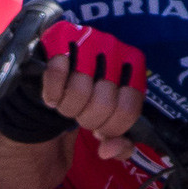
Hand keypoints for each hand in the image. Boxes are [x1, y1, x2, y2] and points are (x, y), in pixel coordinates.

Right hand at [37, 21, 145, 159]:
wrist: (59, 70)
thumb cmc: (89, 98)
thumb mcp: (108, 122)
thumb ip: (117, 143)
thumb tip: (107, 150)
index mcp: (135, 69)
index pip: (128, 110)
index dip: (111, 127)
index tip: (101, 127)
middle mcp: (115, 49)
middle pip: (103, 103)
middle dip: (88, 119)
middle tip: (82, 113)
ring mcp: (88, 40)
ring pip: (78, 90)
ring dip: (68, 108)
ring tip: (68, 102)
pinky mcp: (60, 38)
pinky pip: (55, 73)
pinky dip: (51, 92)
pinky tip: (54, 93)